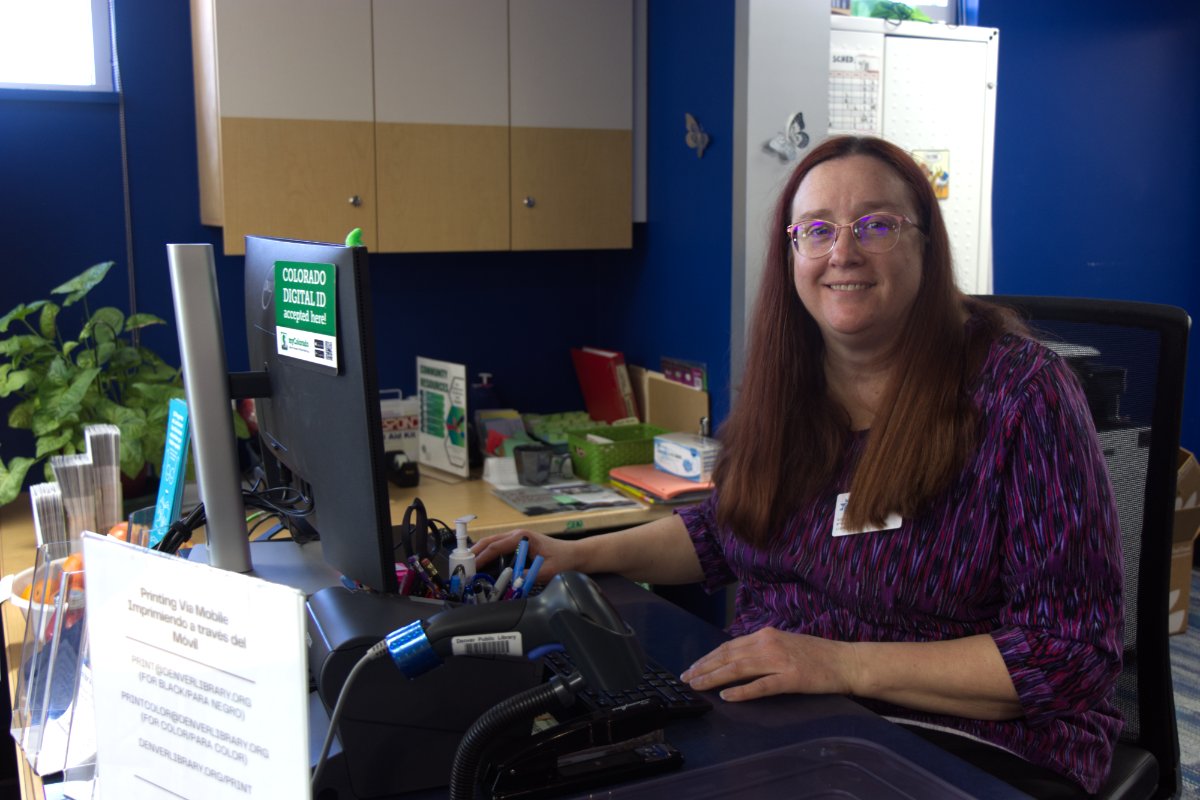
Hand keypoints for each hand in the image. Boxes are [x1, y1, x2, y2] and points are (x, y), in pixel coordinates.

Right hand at [471, 529, 583, 585]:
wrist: (575, 555)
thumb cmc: (563, 559)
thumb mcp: (547, 571)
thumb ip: (529, 576)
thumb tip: (512, 582)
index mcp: (522, 538)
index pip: (496, 546)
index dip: (481, 557)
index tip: (471, 567)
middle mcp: (518, 535)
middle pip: (489, 541)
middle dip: (475, 552)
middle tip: (462, 566)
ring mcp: (518, 539)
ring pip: (492, 543)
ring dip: (480, 553)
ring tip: (468, 566)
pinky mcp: (519, 545)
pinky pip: (499, 548)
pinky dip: (488, 554)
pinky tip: (483, 565)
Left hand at [680, 627, 857, 701]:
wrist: (846, 662)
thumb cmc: (817, 656)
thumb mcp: (784, 644)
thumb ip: (761, 649)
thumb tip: (737, 658)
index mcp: (766, 635)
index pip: (728, 646)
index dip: (708, 658)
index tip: (692, 667)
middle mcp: (769, 644)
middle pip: (728, 656)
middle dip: (704, 668)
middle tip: (686, 679)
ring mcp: (779, 661)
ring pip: (739, 668)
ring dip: (714, 677)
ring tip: (697, 686)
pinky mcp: (791, 678)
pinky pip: (761, 685)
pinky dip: (742, 691)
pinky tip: (727, 696)